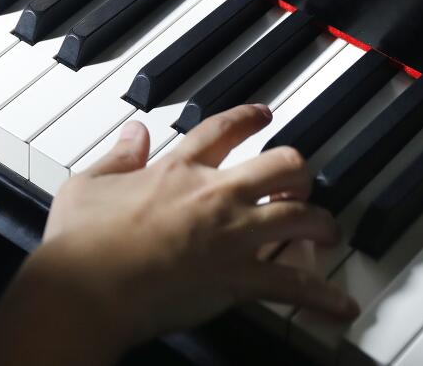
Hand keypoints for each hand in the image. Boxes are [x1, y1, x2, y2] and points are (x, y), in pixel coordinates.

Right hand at [36, 104, 357, 350]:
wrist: (88, 287)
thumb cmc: (81, 241)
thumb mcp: (87, 183)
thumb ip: (117, 157)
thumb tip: (133, 134)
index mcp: (177, 169)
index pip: (223, 130)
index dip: (248, 119)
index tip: (262, 116)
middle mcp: (214, 195)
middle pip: (282, 165)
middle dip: (298, 172)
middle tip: (299, 182)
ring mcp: (232, 236)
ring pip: (302, 217)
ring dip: (321, 224)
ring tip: (328, 232)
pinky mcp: (239, 279)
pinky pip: (296, 286)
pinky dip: (324, 297)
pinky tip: (342, 305)